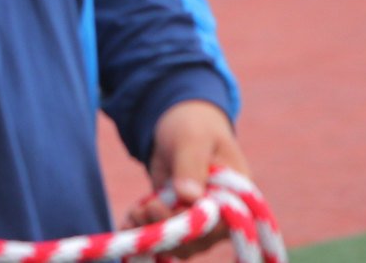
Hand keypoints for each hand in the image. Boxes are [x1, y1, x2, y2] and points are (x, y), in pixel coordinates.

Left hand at [124, 99, 250, 258]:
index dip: (191, 226)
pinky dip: (145, 232)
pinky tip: (128, 222)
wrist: (179, 122)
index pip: (220, 225)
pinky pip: (164, 235)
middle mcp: (222, 214)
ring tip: (133, 214)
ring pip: (180, 243)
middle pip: (198, 239)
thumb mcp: (191, 138)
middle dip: (167, 231)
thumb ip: (191, 165)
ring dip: (154, 234)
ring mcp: (199, 218)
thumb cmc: (193, 125)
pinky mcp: (178, 217)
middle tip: (142, 209)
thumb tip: (189, 197)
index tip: (159, 208)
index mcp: (236, 196)